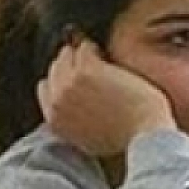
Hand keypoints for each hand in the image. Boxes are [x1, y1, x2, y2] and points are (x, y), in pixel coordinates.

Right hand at [37, 39, 175, 156]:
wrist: (143, 136)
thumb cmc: (125, 139)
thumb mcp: (87, 140)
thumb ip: (71, 123)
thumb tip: (72, 106)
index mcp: (55, 120)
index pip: (46, 89)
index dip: (62, 80)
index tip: (76, 76)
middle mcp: (57, 101)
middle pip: (55, 69)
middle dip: (70, 64)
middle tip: (88, 62)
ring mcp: (70, 84)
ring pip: (67, 54)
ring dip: (82, 53)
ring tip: (98, 57)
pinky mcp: (87, 70)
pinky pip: (84, 47)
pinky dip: (94, 48)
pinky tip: (105, 55)